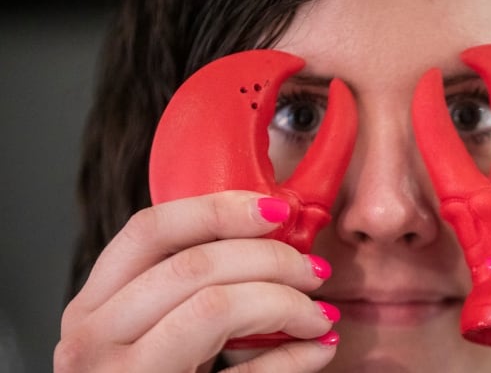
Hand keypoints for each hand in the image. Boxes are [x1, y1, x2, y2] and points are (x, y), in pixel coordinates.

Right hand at [54, 191, 338, 372]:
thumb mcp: (157, 326)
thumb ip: (192, 285)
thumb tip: (275, 235)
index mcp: (94, 305)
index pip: (150, 230)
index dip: (219, 209)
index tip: (276, 210)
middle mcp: (93, 339)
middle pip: (192, 266)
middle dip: (270, 259)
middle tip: (314, 271)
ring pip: (215, 307)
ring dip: (285, 302)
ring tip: (319, 314)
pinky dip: (292, 358)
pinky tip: (320, 348)